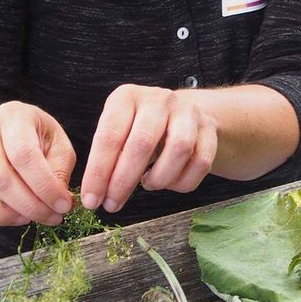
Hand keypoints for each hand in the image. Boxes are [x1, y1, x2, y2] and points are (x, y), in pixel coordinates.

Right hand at [0, 101, 75, 227]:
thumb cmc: (32, 139)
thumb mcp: (55, 144)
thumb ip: (59, 169)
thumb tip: (59, 200)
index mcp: (13, 115)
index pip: (25, 154)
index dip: (46, 187)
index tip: (63, 206)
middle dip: (28, 206)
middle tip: (48, 218)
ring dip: (0, 215)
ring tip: (24, 218)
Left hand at [80, 85, 217, 212]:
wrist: (181, 114)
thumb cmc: (139, 128)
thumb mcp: (118, 132)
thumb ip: (106, 158)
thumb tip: (93, 195)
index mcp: (127, 97)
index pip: (110, 135)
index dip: (98, 171)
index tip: (91, 199)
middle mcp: (158, 99)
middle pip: (142, 143)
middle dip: (123, 181)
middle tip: (112, 205)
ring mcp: (187, 111)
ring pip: (179, 149)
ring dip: (159, 178)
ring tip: (148, 185)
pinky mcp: (209, 128)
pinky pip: (201, 162)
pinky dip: (182, 182)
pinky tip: (169, 182)